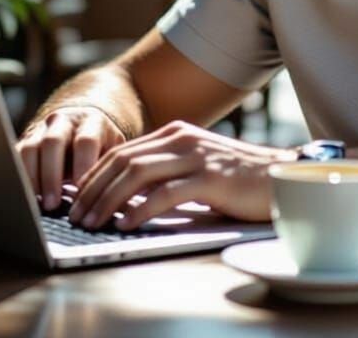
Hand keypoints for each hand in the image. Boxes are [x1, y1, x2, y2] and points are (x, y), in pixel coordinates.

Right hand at [17, 105, 125, 210]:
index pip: (86, 141)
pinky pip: (15, 157)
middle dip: (51, 175)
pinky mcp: (25, 141)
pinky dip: (17, 177)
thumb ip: (111, 169)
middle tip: (52, 204)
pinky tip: (21, 198)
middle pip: (53, 143)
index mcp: (91, 122)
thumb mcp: (112, 150)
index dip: (82, 166)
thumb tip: (118, 203)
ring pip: (30, 148)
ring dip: (31, 178)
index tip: (80, 191)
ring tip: (35, 204)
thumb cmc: (100, 145)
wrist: (82, 123)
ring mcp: (41, 130)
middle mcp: (64, 122)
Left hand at [68, 120, 294, 230]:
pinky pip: (165, 193)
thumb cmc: (237, 179)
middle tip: (75, 215)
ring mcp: (196, 156)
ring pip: (137, 174)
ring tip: (93, 222)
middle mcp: (182, 138)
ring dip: (108, 200)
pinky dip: (140, 209)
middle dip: (92, 189)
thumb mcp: (195, 167)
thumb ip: (165, 172)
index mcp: (175, 133)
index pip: (122, 151)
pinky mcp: (210, 178)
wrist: (281, 176)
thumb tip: (125, 195)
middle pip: (123, 160)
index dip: (93, 175)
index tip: (75, 198)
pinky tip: (126, 223)